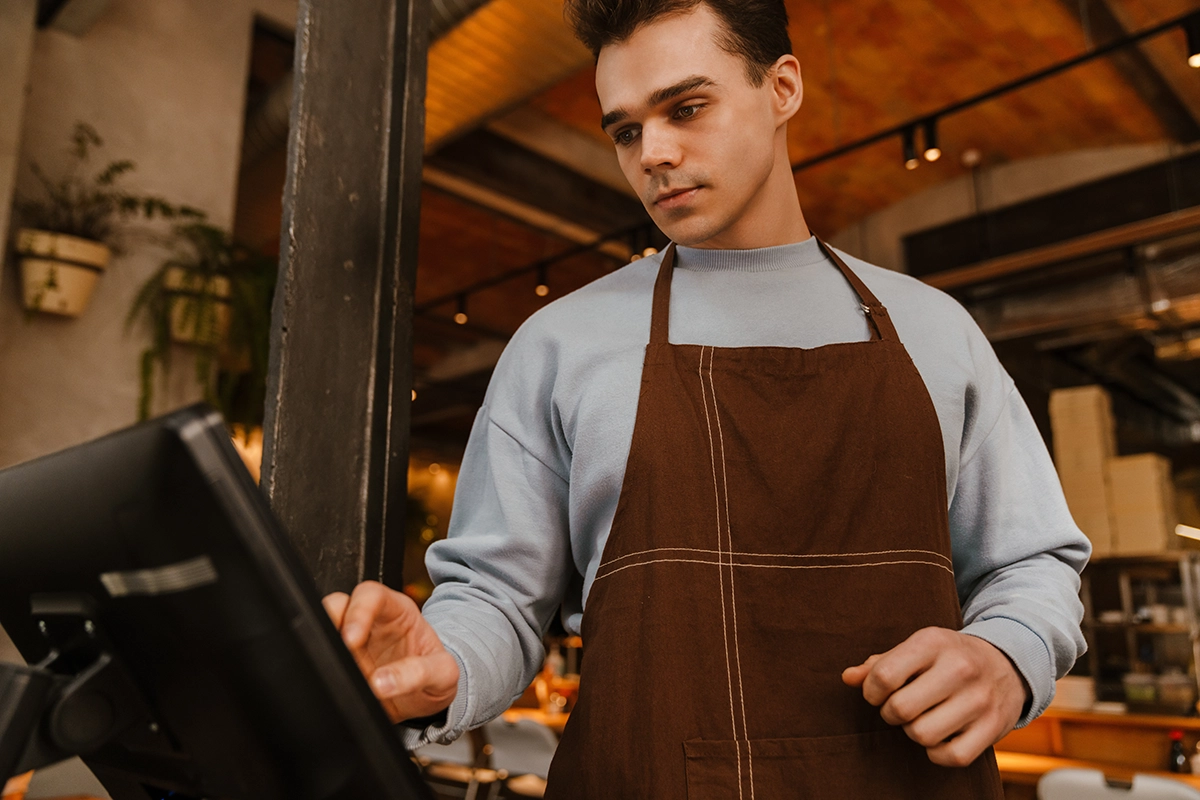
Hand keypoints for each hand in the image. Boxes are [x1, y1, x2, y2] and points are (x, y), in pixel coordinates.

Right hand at [323, 581, 459, 723]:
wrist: (428, 700)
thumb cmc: (436, 677)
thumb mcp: (444, 674)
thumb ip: (421, 673)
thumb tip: (383, 681)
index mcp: (398, 612)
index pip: (371, 595)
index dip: (358, 611)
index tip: (352, 639)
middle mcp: (370, 624)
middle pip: (338, 605)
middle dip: (329, 623)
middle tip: (336, 653)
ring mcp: (352, 645)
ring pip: (323, 629)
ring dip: (322, 647)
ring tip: (334, 671)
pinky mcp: (342, 666)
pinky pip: (323, 661)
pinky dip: (322, 670)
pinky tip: (333, 683)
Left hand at [841, 627, 1029, 766]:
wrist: (1007, 663)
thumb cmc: (947, 657)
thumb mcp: (916, 648)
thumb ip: (880, 663)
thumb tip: (848, 678)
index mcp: (933, 642)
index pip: (884, 675)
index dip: (871, 691)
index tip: (877, 692)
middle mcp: (959, 668)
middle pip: (901, 709)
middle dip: (890, 713)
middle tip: (898, 707)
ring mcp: (979, 699)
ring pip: (922, 735)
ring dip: (913, 731)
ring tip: (921, 717)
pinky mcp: (994, 727)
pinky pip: (951, 756)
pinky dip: (938, 752)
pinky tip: (940, 735)